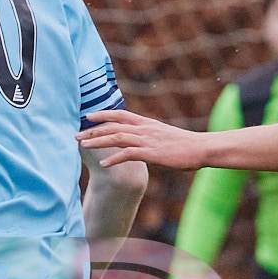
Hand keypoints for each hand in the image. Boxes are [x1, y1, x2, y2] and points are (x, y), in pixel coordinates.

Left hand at [78, 110, 207, 168]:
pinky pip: (128, 154)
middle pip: (113, 126)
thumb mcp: (164, 135)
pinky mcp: (151, 153)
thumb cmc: (185, 145)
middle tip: (76, 134)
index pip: (120, 114)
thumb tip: (142, 140)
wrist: (201, 148)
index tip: (88, 117)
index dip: (103, 114)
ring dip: (98, 141)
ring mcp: (147, 140)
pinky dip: (114, 158)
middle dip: (93, 130)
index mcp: (147, 123)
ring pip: (117, 137)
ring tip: (82, 145)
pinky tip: (104, 164)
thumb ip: (150, 135)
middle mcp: (144, 129)